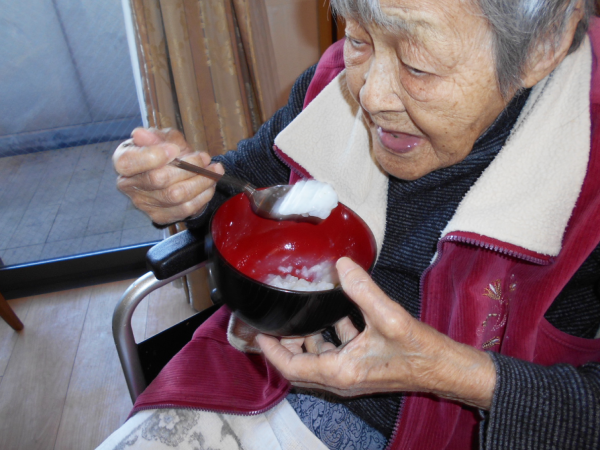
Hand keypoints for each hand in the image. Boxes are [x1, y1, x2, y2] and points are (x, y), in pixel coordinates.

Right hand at [113, 128, 224, 224]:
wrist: (176, 172)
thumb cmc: (166, 151)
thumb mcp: (164, 138)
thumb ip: (157, 137)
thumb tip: (141, 134)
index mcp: (123, 160)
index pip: (129, 162)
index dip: (153, 156)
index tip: (175, 150)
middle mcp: (128, 184)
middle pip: (158, 179)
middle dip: (188, 167)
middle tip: (204, 158)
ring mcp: (143, 203)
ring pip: (176, 196)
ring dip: (201, 181)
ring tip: (214, 170)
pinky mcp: (160, 216)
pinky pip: (185, 209)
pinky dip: (203, 195)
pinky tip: (209, 184)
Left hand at [257, 257, 495, 409]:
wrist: (446, 370)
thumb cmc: (419, 351)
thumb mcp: (389, 317)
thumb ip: (363, 290)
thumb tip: (341, 264)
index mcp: (340, 371)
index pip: (291, 367)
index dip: (271, 350)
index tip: (258, 332)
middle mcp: (341, 379)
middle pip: (299, 366)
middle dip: (284, 346)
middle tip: (275, 321)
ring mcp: (351, 376)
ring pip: (316, 360)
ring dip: (306, 341)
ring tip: (300, 315)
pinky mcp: (362, 369)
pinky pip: (335, 355)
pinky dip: (329, 338)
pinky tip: (336, 314)